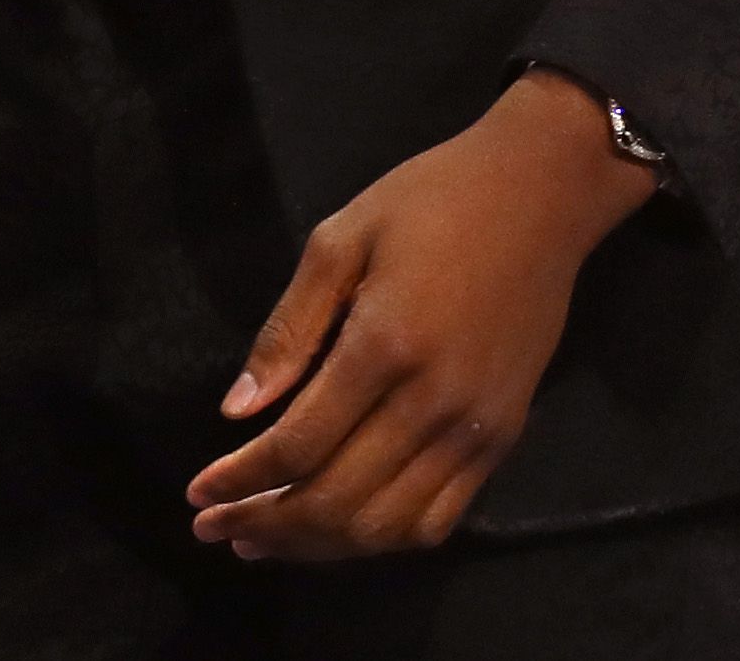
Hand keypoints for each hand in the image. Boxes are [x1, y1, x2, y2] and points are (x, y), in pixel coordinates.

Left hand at [185, 69, 658, 560]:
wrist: (542, 194)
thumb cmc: (430, 200)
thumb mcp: (339, 238)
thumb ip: (288, 330)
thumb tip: (237, 411)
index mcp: (383, 345)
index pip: (298, 445)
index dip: (240, 481)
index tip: (198, 493)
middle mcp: (433, 403)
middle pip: (337, 500)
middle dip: (265, 524)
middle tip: (213, 528)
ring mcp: (476, 429)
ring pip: (386, 525)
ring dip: (318, 545)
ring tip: (264, 541)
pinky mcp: (504, 438)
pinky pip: (439, 518)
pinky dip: (382, 539)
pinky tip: (341, 530)